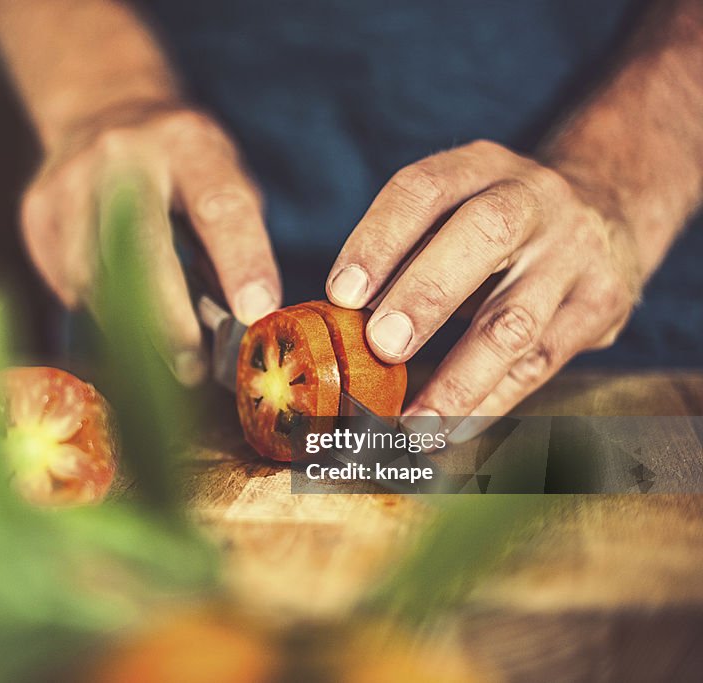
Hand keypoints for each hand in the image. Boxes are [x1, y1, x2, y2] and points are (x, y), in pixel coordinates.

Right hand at [21, 102, 280, 384]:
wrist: (102, 109)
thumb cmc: (180, 161)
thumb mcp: (220, 176)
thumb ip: (232, 238)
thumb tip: (238, 318)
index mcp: (187, 143)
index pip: (220, 206)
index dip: (241, 262)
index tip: (255, 312)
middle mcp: (123, 155)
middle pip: (143, 248)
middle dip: (169, 319)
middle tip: (191, 367)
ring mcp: (70, 180)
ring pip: (95, 276)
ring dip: (130, 326)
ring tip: (159, 354)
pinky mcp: (37, 209)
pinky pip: (67, 281)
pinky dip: (97, 307)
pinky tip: (117, 307)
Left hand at [326, 140, 643, 440]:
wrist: (608, 208)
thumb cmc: (497, 224)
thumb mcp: (457, 206)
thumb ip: (405, 250)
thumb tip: (337, 324)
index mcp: (480, 166)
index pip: (424, 190)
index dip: (378, 241)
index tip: (340, 295)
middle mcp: (534, 198)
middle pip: (483, 236)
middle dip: (426, 296)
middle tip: (381, 347)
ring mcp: (575, 252)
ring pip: (516, 318)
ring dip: (459, 377)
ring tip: (414, 420)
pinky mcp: (601, 304)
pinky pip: (540, 363)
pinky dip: (490, 403)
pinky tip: (451, 429)